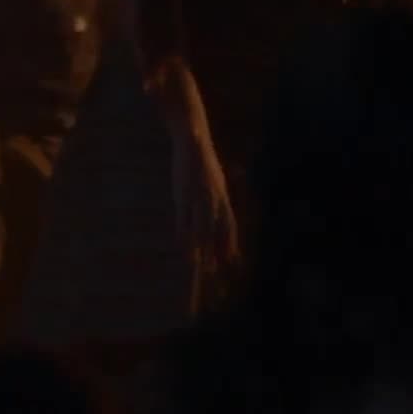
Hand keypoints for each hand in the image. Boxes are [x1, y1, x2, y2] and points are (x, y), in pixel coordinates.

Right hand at [170, 124, 239, 270]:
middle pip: (214, 232)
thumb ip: (220, 202)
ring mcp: (198, 198)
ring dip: (197, 248)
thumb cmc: (204, 166)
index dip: (230, 243)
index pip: (230, 225)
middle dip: (213, 252)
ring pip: (199, 228)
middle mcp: (213, 199)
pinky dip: (182, 233)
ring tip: (195, 264)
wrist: (194, 143)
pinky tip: (181, 243)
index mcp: (223, 197)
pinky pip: (183, 218)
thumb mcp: (218, 183)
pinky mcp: (182, 194)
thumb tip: (221, 219)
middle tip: (211, 270)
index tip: (231, 260)